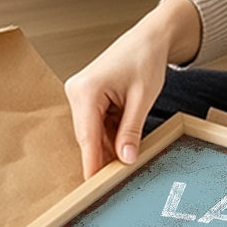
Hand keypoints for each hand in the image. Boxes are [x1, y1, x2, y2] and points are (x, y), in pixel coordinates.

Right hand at [64, 0, 201, 177]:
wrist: (149, 38)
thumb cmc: (145, 59)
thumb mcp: (142, 98)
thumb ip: (131, 131)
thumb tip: (125, 159)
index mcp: (86, 90)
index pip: (87, 138)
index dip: (92, 164)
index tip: (93, 188)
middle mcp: (76, 92)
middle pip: (88, 137)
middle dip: (104, 157)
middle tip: (115, 182)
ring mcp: (80, 95)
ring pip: (94, 133)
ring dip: (110, 146)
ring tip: (127, 159)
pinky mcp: (87, 98)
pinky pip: (98, 125)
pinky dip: (111, 135)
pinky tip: (125, 144)